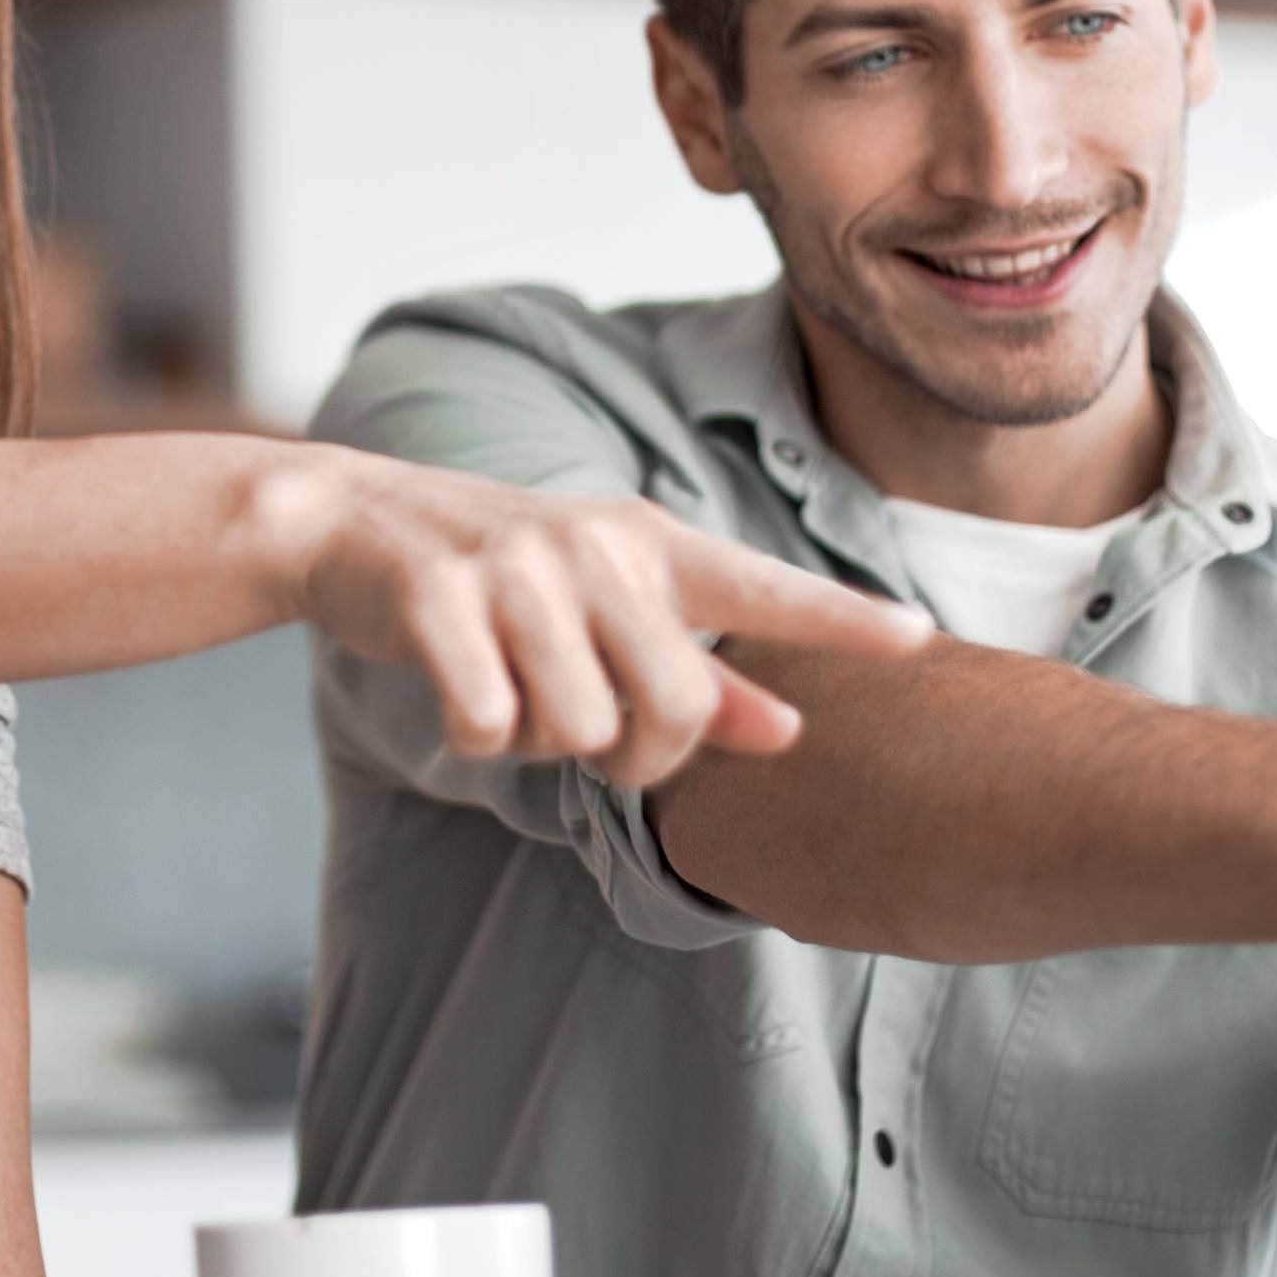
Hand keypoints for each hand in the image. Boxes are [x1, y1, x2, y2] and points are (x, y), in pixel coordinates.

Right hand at [288, 452, 931, 787]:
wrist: (356, 520)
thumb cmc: (505, 580)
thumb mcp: (607, 605)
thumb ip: (701, 673)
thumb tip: (794, 730)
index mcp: (650, 544)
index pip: (762, 588)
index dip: (840, 620)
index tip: (920, 637)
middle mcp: (595, 547)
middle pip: (672, 709)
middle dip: (635, 755)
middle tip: (590, 729)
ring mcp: (516, 567)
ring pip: (578, 730)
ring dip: (543, 742)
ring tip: (514, 687)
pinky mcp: (438, 595)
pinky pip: (490, 724)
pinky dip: (474, 734)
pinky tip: (459, 691)